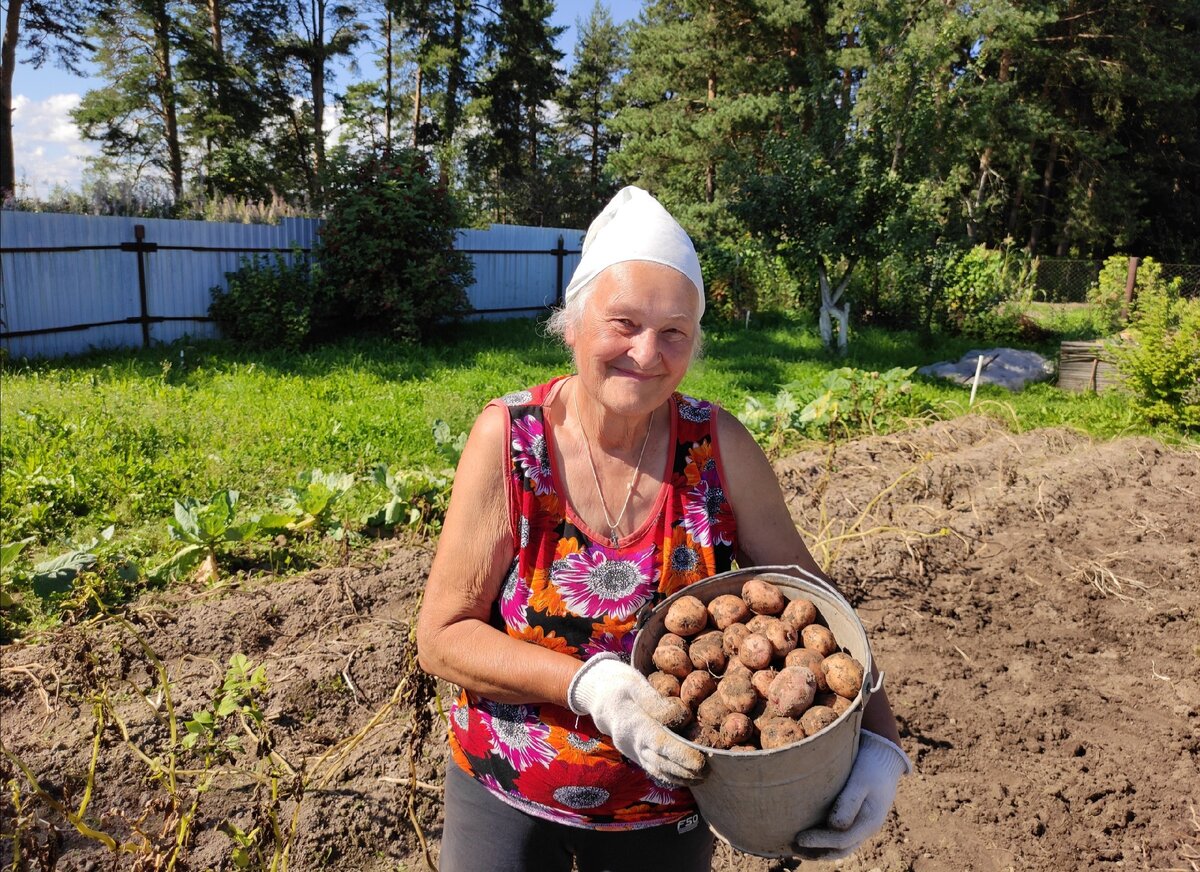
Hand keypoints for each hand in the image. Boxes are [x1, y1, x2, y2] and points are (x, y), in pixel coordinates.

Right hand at [567, 653, 706, 785]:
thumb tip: (679, 716)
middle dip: (685, 771)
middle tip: (708, 773)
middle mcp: (632, 742)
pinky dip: (668, 776)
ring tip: (702, 778)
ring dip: (679, 777)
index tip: (700, 762)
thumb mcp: (634, 684)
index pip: (660, 744)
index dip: (681, 755)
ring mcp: (632, 750)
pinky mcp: (634, 753)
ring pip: (657, 769)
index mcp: (633, 723)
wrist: (596, 695)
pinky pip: (652, 768)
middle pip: (661, 762)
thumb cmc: (618, 684)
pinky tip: (684, 778)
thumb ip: (655, 701)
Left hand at [792, 730, 910, 859]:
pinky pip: (841, 836)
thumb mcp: (861, 780)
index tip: (799, 838)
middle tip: (793, 847)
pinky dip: (825, 841)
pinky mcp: (856, 818)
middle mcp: (866, 828)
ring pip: (841, 846)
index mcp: (870, 821)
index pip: (842, 840)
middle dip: (817, 852)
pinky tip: (809, 835)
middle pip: (841, 849)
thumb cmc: (870, 766)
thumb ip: (849, 801)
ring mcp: (862, 825)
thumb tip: (834, 825)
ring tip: (796, 847)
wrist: (883, 758)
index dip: (820, 841)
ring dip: (820, 850)